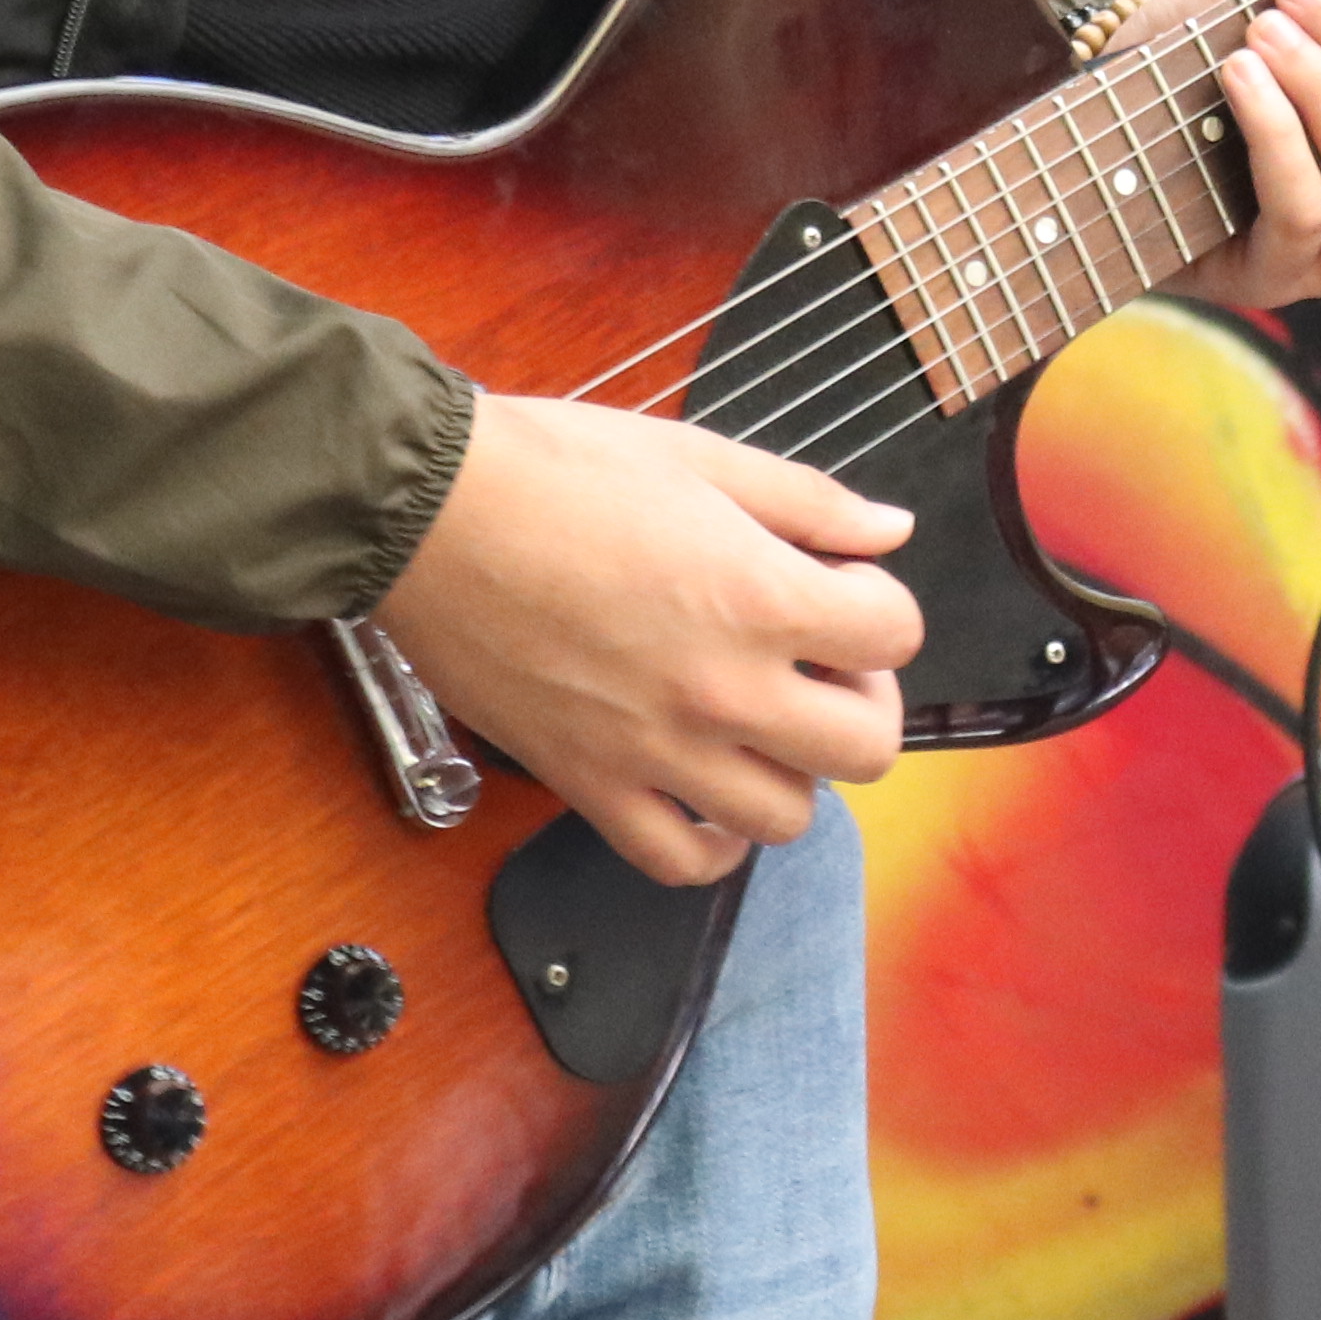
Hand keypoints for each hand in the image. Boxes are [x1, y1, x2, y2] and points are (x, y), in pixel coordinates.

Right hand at [371, 392, 919, 885]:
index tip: (840, 587)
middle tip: (822, 663)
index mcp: (757, 595)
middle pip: (866, 749)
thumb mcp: (699, 456)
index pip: (894, 635)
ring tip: (764, 720)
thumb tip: (889, 529)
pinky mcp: (587, 785)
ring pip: (787, 819)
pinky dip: (712, 844)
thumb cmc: (553, 471)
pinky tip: (711, 795)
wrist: (426, 511)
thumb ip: (808, 500)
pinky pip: (679, 862)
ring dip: (795, 771)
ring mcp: (654, 750)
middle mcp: (719, 688)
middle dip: (864, 701)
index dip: (879, 604)